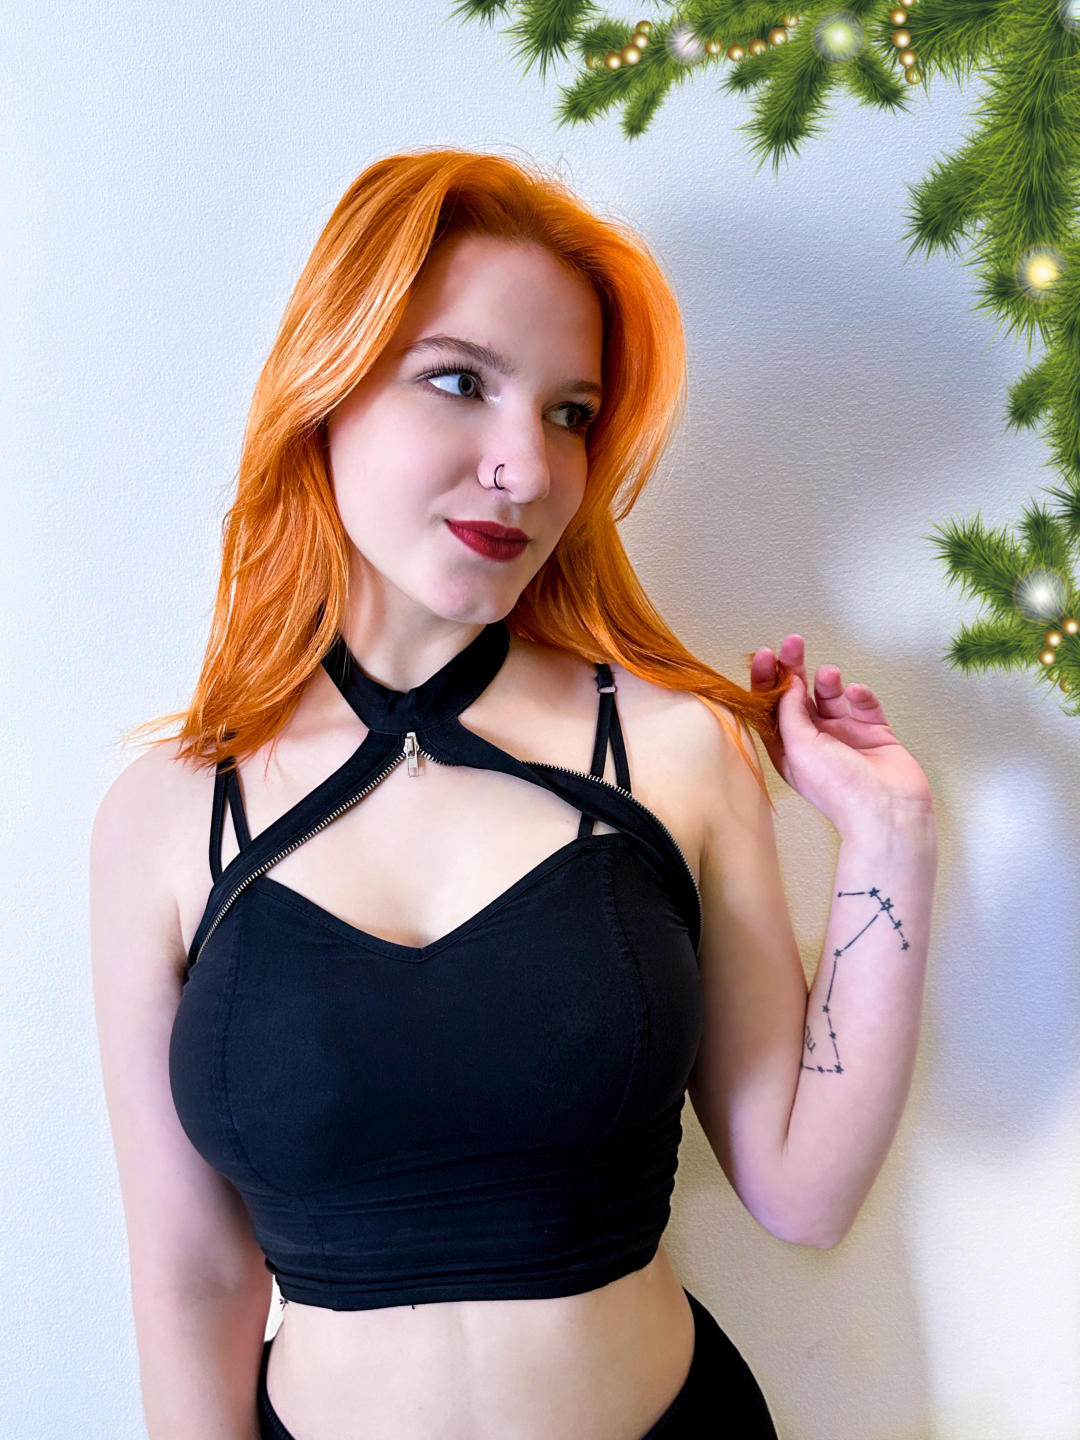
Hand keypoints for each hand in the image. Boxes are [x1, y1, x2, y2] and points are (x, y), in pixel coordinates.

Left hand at [749, 634, 934, 833]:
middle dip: (794, 668)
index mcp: (789, 749)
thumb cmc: (839, 789)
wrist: (887, 810)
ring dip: (827, 681)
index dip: (766, 680)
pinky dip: (860, 694)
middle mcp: (814, 741)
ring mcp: (845, 735)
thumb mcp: (798, 747)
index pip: (770, 708)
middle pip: (798, 696)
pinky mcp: (874, 733)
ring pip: (830, 697)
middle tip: (793, 642)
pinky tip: (856, 694)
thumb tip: (787, 683)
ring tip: (829, 674)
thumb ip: (789, 711)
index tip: (766, 654)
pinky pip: (864, 704)